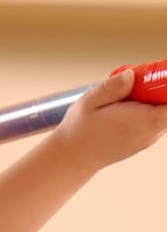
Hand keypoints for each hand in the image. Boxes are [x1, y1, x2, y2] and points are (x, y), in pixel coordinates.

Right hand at [52, 68, 166, 169]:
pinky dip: (146, 111)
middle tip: (133, 87)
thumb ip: (112, 88)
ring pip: (163, 111)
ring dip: (150, 101)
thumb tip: (131, 74)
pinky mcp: (146, 139)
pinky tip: (124, 111)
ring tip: (123, 101)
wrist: (73, 157)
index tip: (154, 80)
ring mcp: (150, 137)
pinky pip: (156, 119)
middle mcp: (151, 131)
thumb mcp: (88, 103)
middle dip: (157, 90)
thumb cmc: (79, 131)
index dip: (165, 88)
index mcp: (142, 120)